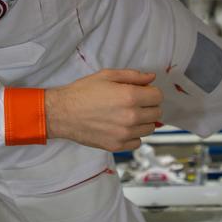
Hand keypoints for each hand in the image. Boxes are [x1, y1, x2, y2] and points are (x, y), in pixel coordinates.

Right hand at [45, 69, 162, 152]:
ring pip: (150, 129)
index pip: (158, 96)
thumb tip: (151, 78)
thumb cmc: (82, 92)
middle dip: (149, 106)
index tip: (142, 92)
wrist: (62, 113)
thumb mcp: (106, 75)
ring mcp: (125, 133)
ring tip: (127, 115)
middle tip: (135, 103)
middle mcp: (131, 116)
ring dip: (143, 121)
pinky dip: (133, 135)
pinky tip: (121, 127)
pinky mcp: (117, 146)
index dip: (151, 92)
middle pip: (156, 113)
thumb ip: (132, 76)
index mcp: (130, 96)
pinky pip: (138, 142)